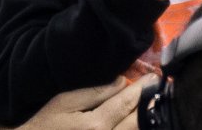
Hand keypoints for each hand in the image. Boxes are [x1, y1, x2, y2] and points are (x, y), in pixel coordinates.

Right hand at [0, 77, 145, 129]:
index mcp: (96, 126)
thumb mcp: (63, 103)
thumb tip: (122, 82)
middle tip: (158, 89)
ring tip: (151, 103)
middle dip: (149, 104)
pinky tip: (136, 121)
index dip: (143, 88)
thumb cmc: (43, 126)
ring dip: (145, 119)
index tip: (154, 77)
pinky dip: (132, 129)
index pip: (128, 103)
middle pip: (138, 122)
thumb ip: (94, 92)